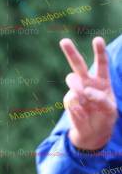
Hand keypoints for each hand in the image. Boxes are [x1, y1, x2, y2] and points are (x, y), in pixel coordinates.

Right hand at [60, 35, 117, 150]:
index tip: (97, 39)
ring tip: (84, 98)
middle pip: (78, 64)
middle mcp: (88, 82)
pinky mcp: (69, 101)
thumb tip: (85, 91)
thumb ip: (101, 99)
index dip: (99, 51)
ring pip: (72, 79)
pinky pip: (70, 99)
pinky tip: (83, 114)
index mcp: (102, 81)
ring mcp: (76, 91)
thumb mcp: (110, 110)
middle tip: (63, 41)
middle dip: (71, 52)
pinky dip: (78, 108)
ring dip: (78, 87)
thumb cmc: (104, 118)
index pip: (101, 63)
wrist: (92, 133)